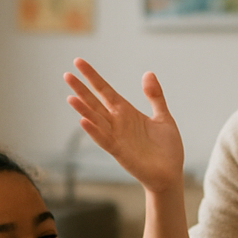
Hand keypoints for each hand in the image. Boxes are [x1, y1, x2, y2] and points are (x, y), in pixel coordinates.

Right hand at [64, 60, 183, 195]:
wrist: (171, 175)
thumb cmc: (167, 149)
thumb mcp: (163, 117)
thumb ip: (155, 96)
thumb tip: (148, 73)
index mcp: (127, 113)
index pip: (105, 91)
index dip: (93, 77)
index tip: (79, 62)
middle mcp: (118, 123)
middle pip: (95, 103)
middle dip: (81, 89)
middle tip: (66, 74)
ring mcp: (117, 138)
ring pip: (96, 120)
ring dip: (83, 110)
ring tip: (70, 97)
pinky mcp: (120, 152)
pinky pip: (104, 140)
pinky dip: (94, 131)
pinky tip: (83, 121)